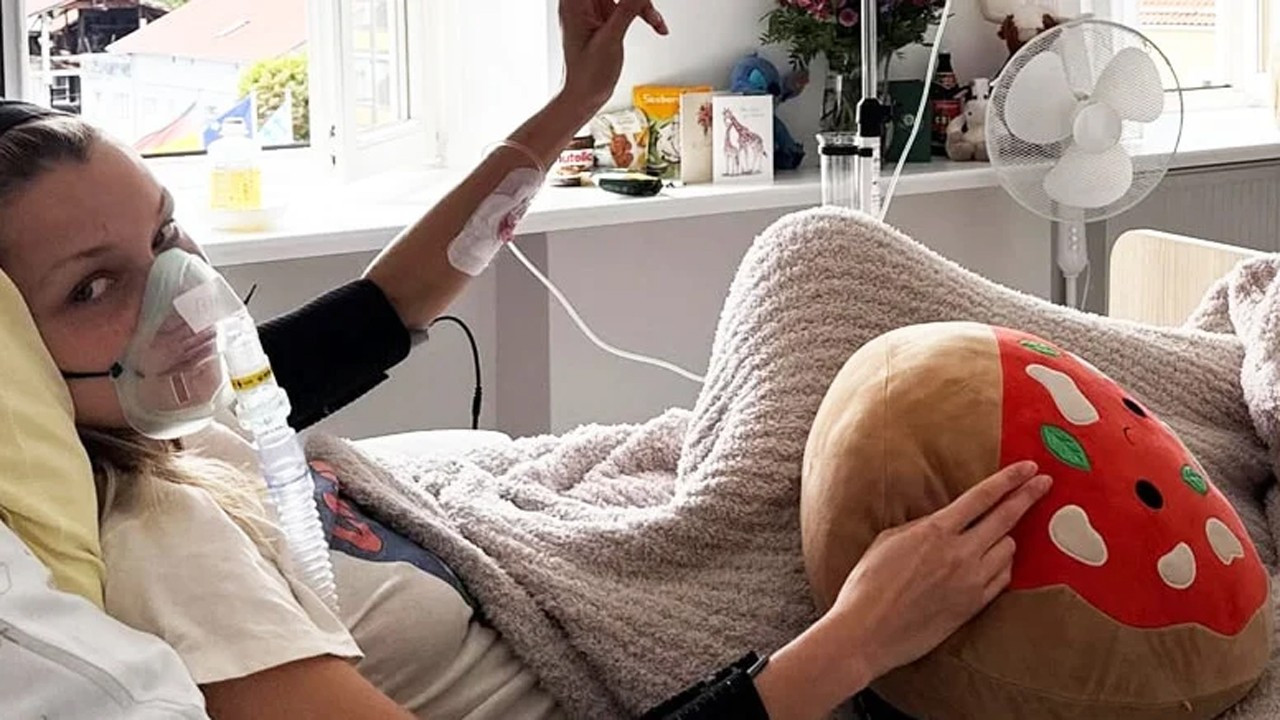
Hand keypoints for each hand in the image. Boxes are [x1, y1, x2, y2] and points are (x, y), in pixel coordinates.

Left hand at [558, 0, 667, 111]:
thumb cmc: (586, 75)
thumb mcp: (611, 39)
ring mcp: (594, 9)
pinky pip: (628, 4)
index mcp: (574, 2)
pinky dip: (642, 12)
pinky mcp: (605, 17)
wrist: (584, 97)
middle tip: (647, 6)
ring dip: (644, 5)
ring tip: (656, 21)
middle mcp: (581, 2)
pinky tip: (655, 24)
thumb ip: (628, 8)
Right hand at [827, 461, 1052, 686]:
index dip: (1008, 479)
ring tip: (999, 532)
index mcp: (935, 531)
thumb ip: (923, 526)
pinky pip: (1003, 577)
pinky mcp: (974, 605)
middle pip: (1006, 518)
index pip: (981, 497)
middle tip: (1045, 483)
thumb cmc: (868, 584)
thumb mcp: (889, 540)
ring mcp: (971, 581)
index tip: (1029, 467)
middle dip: (1028, 496)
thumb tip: (945, 521)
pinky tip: (996, 560)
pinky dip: (1003, 564)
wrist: (867, 631)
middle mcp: (959, 553)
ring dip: (1007, 536)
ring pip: (1008, 548)